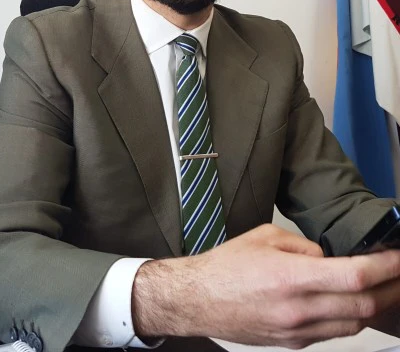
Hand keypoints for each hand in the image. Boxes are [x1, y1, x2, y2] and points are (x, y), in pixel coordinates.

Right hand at [132, 224, 399, 348]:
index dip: (386, 267)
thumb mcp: (266, 237)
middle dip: (392, 289)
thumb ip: (305, 246)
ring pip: (354, 325)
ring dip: (375, 306)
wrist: (198, 300)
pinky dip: (351, 317)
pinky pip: (334, 333)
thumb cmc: (227, 266)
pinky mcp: (293, 344)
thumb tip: (330, 257)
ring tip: (384, 287)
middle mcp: (298, 309)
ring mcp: (297, 332)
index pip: (354, 276)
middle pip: (364, 306)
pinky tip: (352, 302)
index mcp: (290, 277)